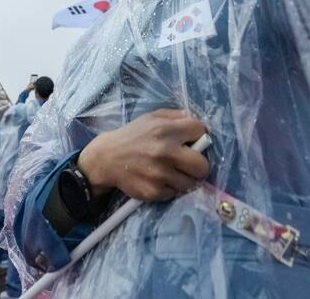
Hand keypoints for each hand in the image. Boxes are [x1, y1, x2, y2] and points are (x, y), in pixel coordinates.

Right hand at [77, 108, 209, 201]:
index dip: (198, 136)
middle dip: (198, 165)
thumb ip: (176, 117)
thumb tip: (200, 125)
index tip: (192, 141)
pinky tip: (158, 180)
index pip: (200, 131)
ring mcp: (160, 174)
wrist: (106, 158)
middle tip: (188, 164)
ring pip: (191, 184)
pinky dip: (169, 188)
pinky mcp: (154, 192)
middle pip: (203, 166)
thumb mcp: (152, 118)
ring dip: (183, 179)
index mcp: (166, 130)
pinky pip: (174, 193)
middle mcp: (165, 152)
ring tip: (171, 172)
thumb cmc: (133, 136)